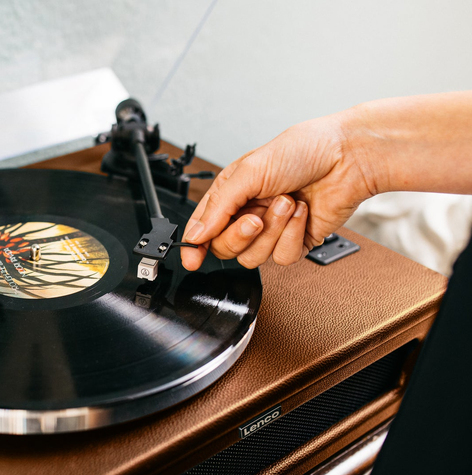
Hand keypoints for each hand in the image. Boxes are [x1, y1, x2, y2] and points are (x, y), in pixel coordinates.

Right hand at [180, 112, 375, 269]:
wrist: (348, 157)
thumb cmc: (303, 150)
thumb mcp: (248, 172)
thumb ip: (218, 207)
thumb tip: (197, 234)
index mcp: (231, 193)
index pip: (204, 227)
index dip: (195, 245)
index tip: (191, 258)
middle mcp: (249, 213)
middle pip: (226, 248)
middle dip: (241, 234)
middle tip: (256, 217)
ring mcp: (273, 229)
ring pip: (254, 257)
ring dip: (273, 230)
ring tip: (287, 203)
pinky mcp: (296, 241)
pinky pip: (283, 257)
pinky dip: (292, 235)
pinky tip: (302, 212)